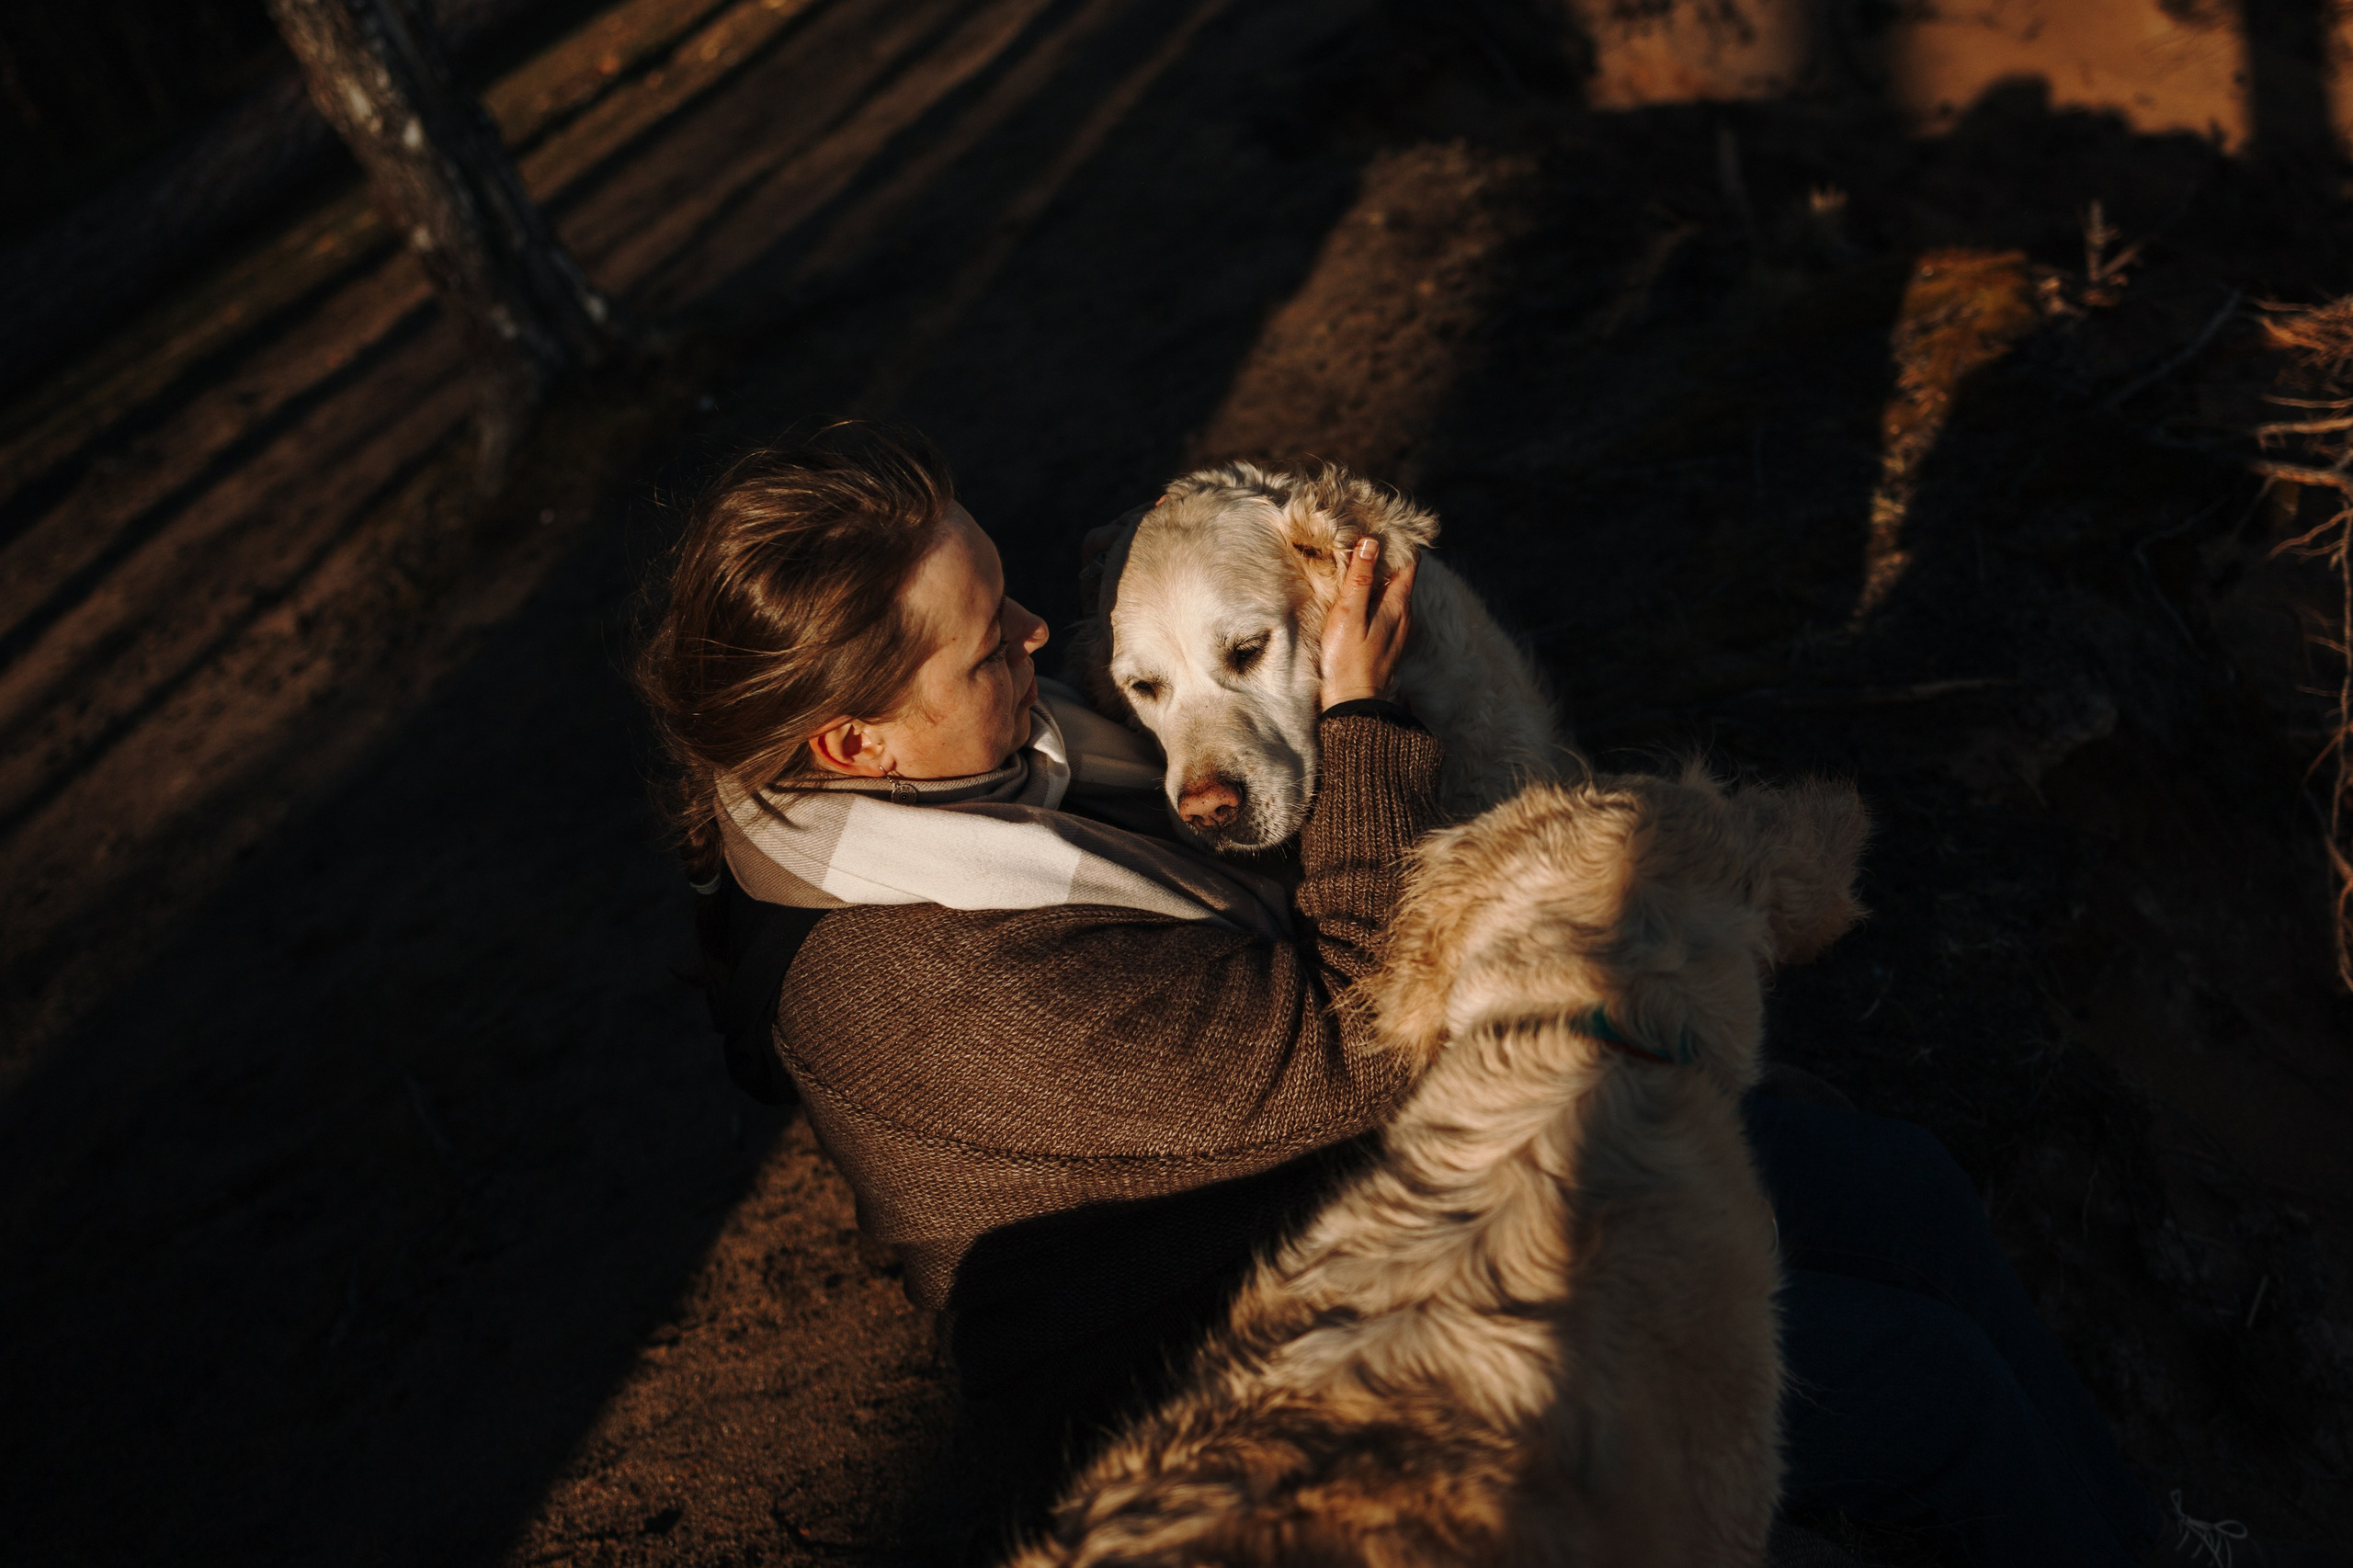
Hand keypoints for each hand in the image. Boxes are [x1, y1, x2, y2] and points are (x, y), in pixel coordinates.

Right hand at [1320, 536, 1415, 708]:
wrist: (1354, 707)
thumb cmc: (1349, 663)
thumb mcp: (1349, 616)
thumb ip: (1360, 579)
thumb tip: (1371, 542)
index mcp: (1399, 605)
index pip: (1409, 561)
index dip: (1397, 540)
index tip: (1377, 525)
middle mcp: (1405, 615)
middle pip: (1402, 573)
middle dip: (1385, 554)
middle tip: (1362, 535)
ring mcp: (1398, 629)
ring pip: (1393, 590)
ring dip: (1379, 573)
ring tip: (1356, 557)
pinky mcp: (1387, 641)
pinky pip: (1386, 606)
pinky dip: (1375, 592)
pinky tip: (1356, 592)